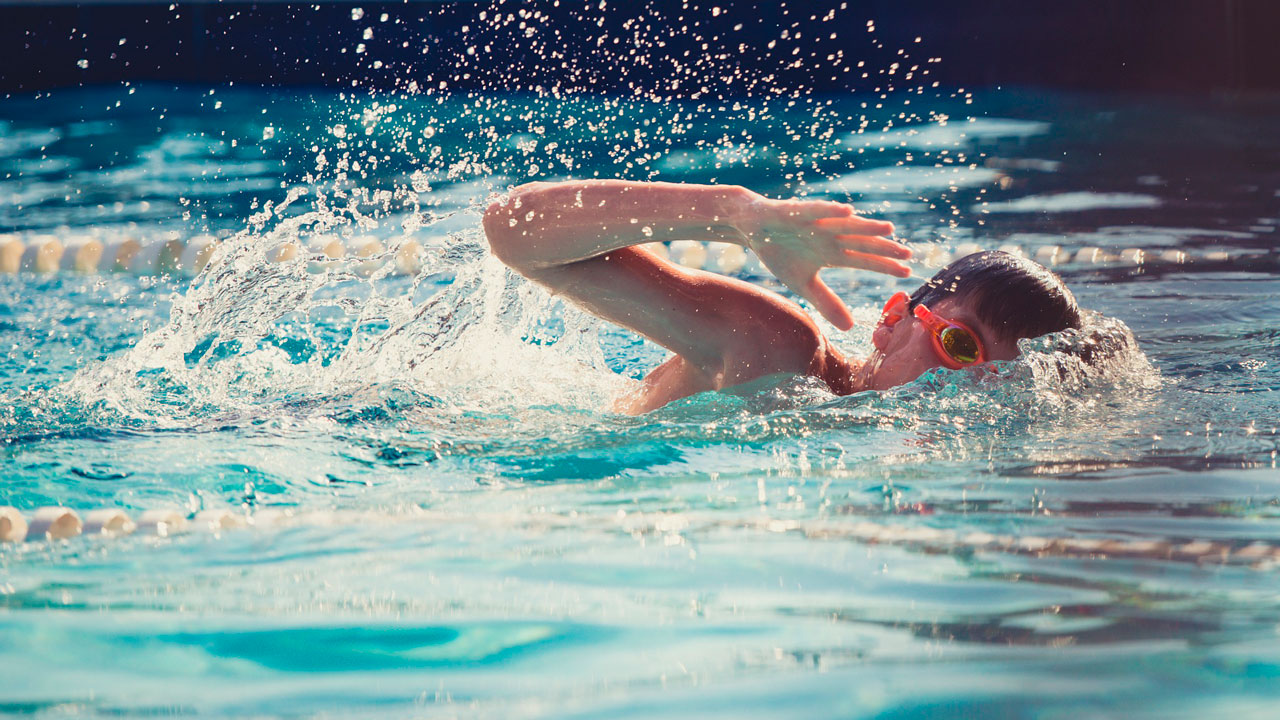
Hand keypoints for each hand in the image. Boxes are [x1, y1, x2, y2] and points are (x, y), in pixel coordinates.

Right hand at [734, 194, 910, 330]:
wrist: (752, 229)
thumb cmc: (780, 252)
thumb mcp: (804, 284)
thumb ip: (826, 302)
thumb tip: (850, 327)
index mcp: (833, 253)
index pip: (864, 260)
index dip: (884, 266)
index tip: (907, 273)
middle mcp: (830, 236)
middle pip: (861, 242)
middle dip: (883, 248)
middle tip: (908, 254)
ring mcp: (817, 222)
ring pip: (846, 225)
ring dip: (866, 227)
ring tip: (888, 230)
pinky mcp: (798, 211)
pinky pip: (817, 210)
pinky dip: (831, 210)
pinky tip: (848, 211)